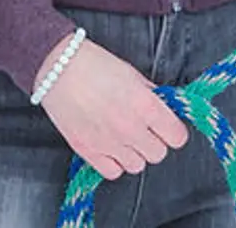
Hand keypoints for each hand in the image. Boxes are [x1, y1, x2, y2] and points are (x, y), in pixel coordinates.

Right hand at [38, 38, 189, 179]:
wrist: (57, 67)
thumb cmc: (92, 64)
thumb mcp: (132, 73)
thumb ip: (151, 95)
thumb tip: (164, 108)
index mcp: (145, 105)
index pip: (177, 137)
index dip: (174, 131)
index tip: (168, 127)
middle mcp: (130, 128)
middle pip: (159, 154)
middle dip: (155, 141)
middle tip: (145, 129)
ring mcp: (109, 143)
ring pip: (138, 166)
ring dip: (134, 153)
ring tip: (124, 136)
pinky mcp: (88, 151)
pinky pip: (113, 172)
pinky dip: (114, 162)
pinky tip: (110, 146)